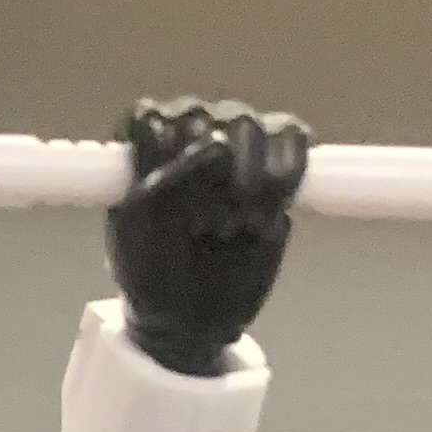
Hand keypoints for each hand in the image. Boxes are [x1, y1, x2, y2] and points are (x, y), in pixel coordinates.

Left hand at [105, 98, 307, 374]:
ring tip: (237, 227)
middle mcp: (194, 127)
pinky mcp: (280, 155)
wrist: (191, 313)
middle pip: (208, 119)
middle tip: (204, 229)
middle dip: (209, 179)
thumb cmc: (152, 267)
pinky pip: (292, 137)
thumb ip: (169, 179)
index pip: (156, 119)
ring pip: (251, 125)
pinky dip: (286, 175)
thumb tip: (218, 144)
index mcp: (148, 138)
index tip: (164, 211)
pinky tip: (270, 212)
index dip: (163, 167)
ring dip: (249, 182)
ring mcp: (239, 138)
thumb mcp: (139, 228)